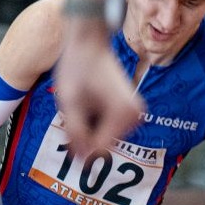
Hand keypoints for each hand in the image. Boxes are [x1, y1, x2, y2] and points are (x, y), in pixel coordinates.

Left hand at [53, 18, 143, 155]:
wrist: (89, 44)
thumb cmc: (77, 67)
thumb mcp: (69, 103)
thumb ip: (75, 133)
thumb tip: (81, 160)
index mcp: (123, 113)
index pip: (99, 148)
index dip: (79, 146)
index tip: (67, 130)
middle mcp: (136, 115)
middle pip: (103, 144)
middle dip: (84, 135)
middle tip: (73, 112)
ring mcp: (137, 114)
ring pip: (106, 138)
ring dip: (89, 128)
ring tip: (82, 105)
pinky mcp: (133, 112)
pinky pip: (111, 129)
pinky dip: (96, 123)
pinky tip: (90, 104)